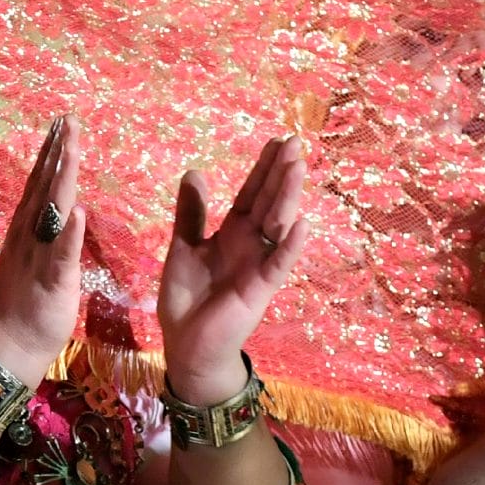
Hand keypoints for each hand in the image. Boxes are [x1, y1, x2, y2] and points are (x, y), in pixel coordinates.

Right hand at [0, 116, 87, 385]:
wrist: (7, 347)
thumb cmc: (24, 310)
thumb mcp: (36, 264)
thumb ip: (47, 238)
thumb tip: (62, 213)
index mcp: (28, 233)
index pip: (41, 186)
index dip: (50, 155)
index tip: (60, 126)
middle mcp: (30, 237)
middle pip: (45, 187)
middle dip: (57, 152)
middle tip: (67, 120)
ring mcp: (39, 256)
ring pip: (52, 211)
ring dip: (62, 178)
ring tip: (71, 147)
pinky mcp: (52, 280)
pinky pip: (61, 254)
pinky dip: (68, 233)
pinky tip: (76, 210)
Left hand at [157, 136, 309, 403]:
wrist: (186, 344)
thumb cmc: (187, 298)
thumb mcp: (184, 247)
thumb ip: (191, 213)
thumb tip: (195, 171)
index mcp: (232, 232)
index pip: (252, 193)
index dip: (264, 168)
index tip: (278, 140)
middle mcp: (251, 244)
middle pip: (269, 202)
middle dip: (281, 173)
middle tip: (296, 142)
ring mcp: (259, 264)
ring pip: (277, 225)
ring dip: (288, 198)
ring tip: (298, 168)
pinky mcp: (260, 289)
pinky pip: (278, 264)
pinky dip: (289, 246)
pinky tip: (301, 224)